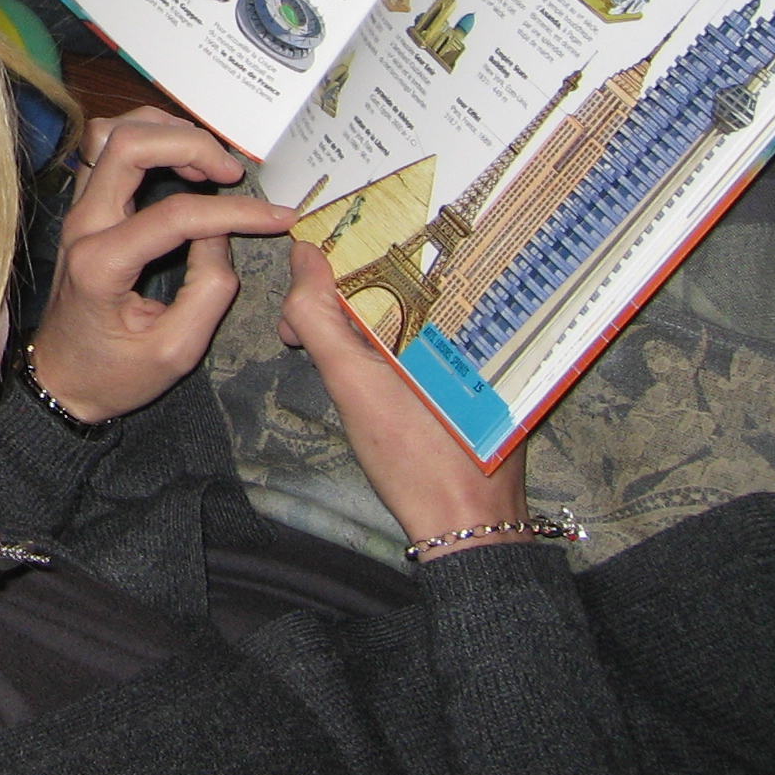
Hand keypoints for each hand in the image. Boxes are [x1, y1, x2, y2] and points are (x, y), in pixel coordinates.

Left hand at [29, 108, 295, 422]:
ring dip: (166, 133)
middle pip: (128, 145)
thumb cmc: (113, 373)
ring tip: (209, 164)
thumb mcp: (175, 351)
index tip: (279, 217)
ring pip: (111, 134)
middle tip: (234, 173)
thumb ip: (208, 290)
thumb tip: (223, 233)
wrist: (61, 379)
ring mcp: (78, 211)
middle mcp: (82, 226)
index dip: (235, 211)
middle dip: (191, 145)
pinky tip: (183, 164)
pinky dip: (149, 141)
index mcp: (101, 265)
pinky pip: (107, 150)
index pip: (174, 215)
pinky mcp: (84, 207)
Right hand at [279, 242, 525, 554]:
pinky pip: (424, 333)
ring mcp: (477, 345)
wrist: (467, 524)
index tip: (297, 296)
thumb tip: (304, 255)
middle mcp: (471, 317)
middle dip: (339, 295)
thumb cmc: (412, 457)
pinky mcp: (477, 370)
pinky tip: (366, 374)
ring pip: (406, 305)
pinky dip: (387, 342)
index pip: (385, 251)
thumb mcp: (352, 384)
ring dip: (358, 321)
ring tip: (326, 355)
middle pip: (395, 276)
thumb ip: (319, 316)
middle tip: (302, 335)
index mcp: (446, 309)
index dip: (332, 263)